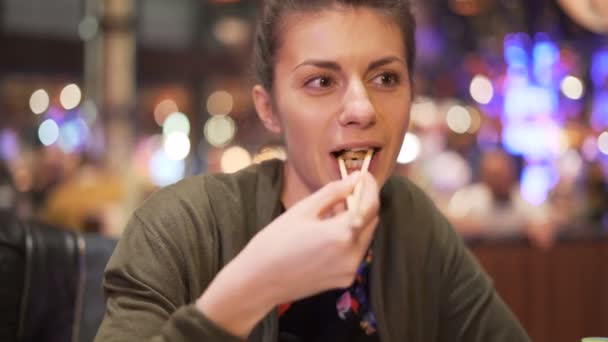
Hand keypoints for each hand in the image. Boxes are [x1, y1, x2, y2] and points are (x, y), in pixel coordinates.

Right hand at [196, 171, 379, 336]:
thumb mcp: (303, 210)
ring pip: (365, 237)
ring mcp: (350, 270)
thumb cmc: (275, 242)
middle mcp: (352, 254)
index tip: (362, 174)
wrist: (259, 281)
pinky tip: (328, 233)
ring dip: (356, 220)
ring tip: (332, 211)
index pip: (370, 204)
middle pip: (371, 221)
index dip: (370, 186)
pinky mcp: (344, 280)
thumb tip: (354, 179)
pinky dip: (349, 238)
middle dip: (363, 202)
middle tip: (346, 189)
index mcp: (342, 234)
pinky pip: (355, 252)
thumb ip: (333, 192)